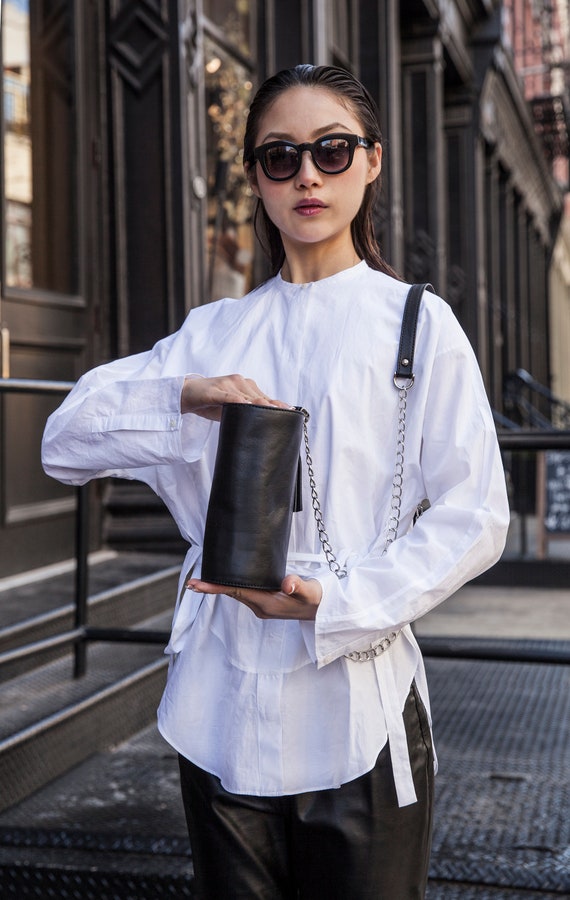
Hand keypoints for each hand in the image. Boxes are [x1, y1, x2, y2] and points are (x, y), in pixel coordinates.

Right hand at [181, 374, 288, 419]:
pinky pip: (228, 396)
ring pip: (246, 396)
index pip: (264, 396)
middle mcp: (239, 382)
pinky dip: (237, 400)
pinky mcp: (214, 390)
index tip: (292, 411)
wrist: (187, 394)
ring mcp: (227, 384)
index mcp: (245, 386)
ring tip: (272, 412)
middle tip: (285, 415)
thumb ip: (246, 412)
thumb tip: (262, 426)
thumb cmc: (210, 402)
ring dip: (259, 404)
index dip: (277, 404)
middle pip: (259, 396)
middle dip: (272, 406)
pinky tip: (245, 404)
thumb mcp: (231, 408)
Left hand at [186, 574, 321, 619]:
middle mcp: (262, 607)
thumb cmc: (319, 600)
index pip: (235, 592)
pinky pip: (245, 594)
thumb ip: (299, 586)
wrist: (326, 612)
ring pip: (238, 594)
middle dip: (212, 588)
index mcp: (267, 603)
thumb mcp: (311, 592)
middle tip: (192, 582)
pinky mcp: (267, 603)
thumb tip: (287, 583)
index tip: (196, 585)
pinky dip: (233, 587)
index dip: (215, 588)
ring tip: (204, 581)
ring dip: (221, 588)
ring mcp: (263, 607)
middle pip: (232, 594)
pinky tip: (228, 582)